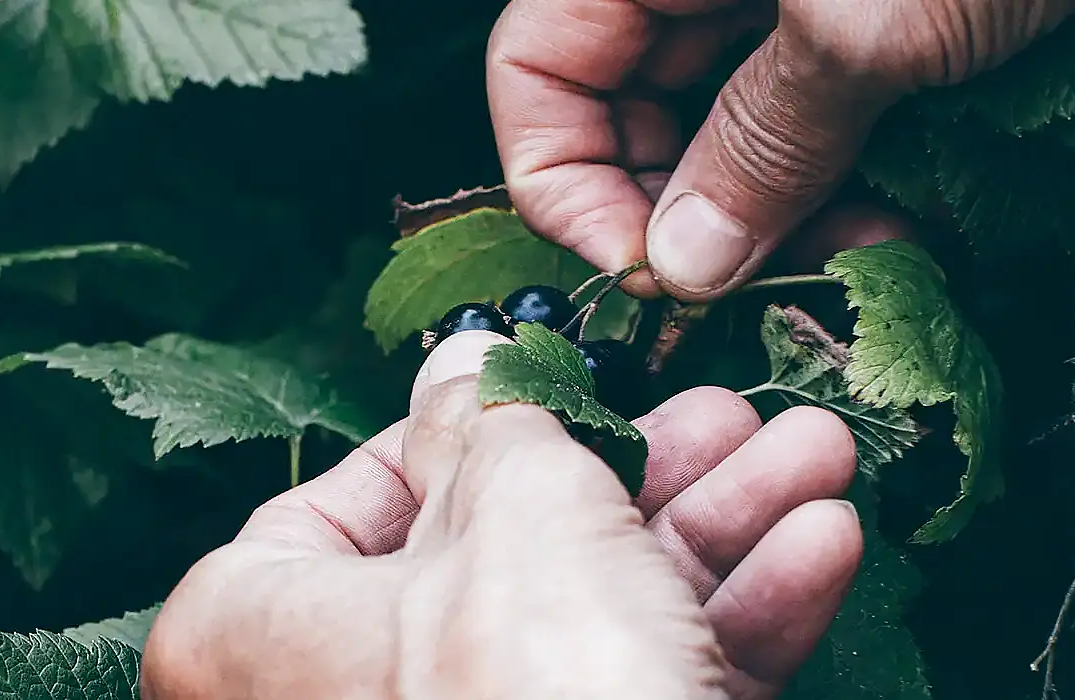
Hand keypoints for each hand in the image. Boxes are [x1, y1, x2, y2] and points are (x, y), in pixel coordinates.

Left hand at [141, 330, 864, 698]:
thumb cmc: (529, 692)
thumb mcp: (519, 505)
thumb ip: (499, 421)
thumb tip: (473, 366)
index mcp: (254, 633)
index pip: (336, 509)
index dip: (453, 435)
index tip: (544, 390)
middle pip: (500, 553)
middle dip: (643, 468)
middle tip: (727, 411)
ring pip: (594, 619)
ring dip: (719, 528)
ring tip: (814, 456)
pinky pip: (646, 687)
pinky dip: (733, 623)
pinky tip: (820, 545)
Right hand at [488, 0, 1074, 300]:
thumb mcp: (865, 22)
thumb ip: (760, 141)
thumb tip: (681, 261)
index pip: (534, 70)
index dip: (566, 182)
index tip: (652, 275)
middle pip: (631, 103)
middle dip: (692, 209)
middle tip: (774, 283)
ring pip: (735, 116)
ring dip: (787, 206)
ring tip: (872, 253)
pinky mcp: (881, 5)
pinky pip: (825, 103)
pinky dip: (855, 169)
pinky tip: (915, 215)